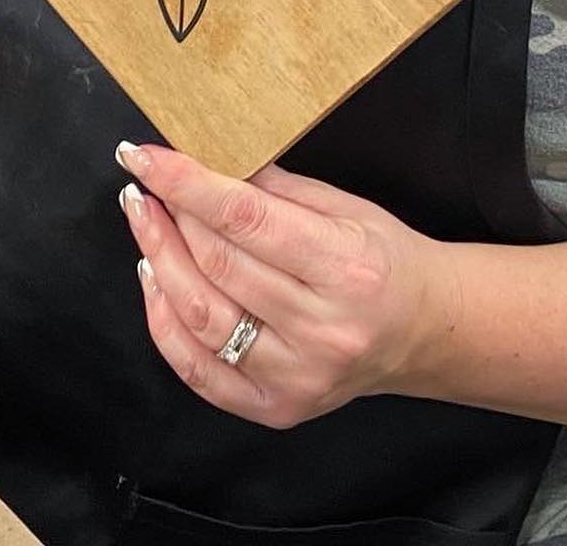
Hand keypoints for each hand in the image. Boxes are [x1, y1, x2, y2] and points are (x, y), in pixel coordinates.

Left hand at [115, 141, 458, 428]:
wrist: (423, 330)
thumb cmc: (384, 260)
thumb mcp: (344, 207)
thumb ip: (275, 187)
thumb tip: (206, 159)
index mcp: (345, 267)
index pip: (245, 218)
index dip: (186, 183)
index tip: (145, 157)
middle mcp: (322, 329)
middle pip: (218, 265)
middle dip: (167, 217)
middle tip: (143, 184)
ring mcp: (298, 377)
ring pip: (201, 318)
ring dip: (158, 261)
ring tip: (145, 222)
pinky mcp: (277, 409)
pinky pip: (200, 372)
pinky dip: (165, 323)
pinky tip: (156, 280)